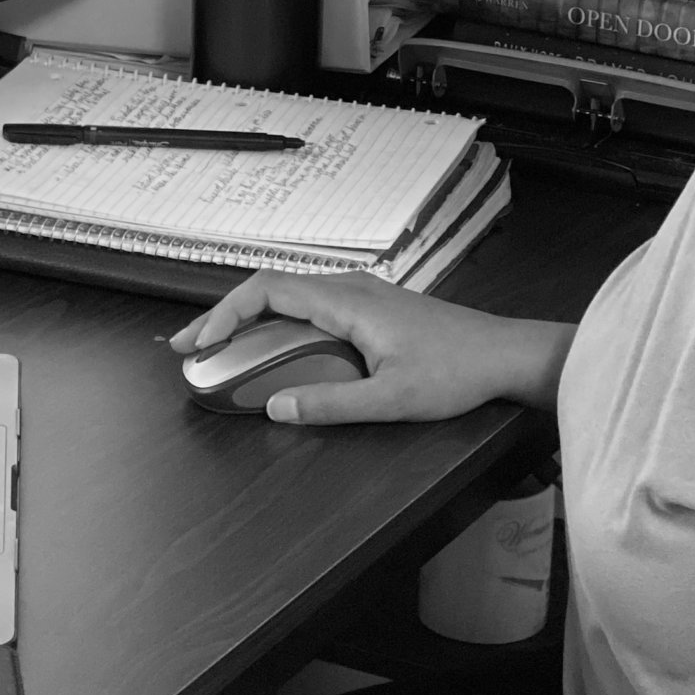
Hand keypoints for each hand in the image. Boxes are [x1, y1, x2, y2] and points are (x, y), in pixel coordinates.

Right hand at [168, 271, 571, 425]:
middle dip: (223, 316)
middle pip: (269, 289)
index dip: (224, 314)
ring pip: (288, 296)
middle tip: (188, 348)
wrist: (506, 354)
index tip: (199, 344)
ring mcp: (361, 294)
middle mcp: (349, 288)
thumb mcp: (392, 400)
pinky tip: (269, 347)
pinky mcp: (371, 307)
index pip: (267, 290)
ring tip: (217, 348)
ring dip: (248, 319)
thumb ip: (331, 404)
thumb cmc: (457, 372)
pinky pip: (309, 305)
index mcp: (347, 301)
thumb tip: (275, 407)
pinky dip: (276, 322)